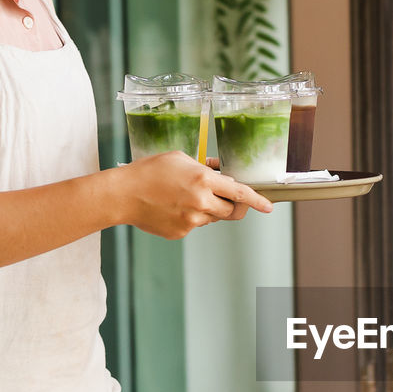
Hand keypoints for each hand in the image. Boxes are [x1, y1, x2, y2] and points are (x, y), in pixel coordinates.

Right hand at [117, 152, 272, 238]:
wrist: (123, 195)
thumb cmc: (149, 171)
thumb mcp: (180, 159)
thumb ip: (206, 167)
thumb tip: (223, 174)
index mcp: (204, 181)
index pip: (240, 193)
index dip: (258, 201)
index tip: (269, 207)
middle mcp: (201, 203)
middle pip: (233, 211)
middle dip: (235, 205)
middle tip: (228, 198)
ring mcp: (192, 221)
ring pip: (213, 217)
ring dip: (208, 208)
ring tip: (184, 196)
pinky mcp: (182, 232)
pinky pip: (196, 225)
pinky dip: (190, 216)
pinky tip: (172, 206)